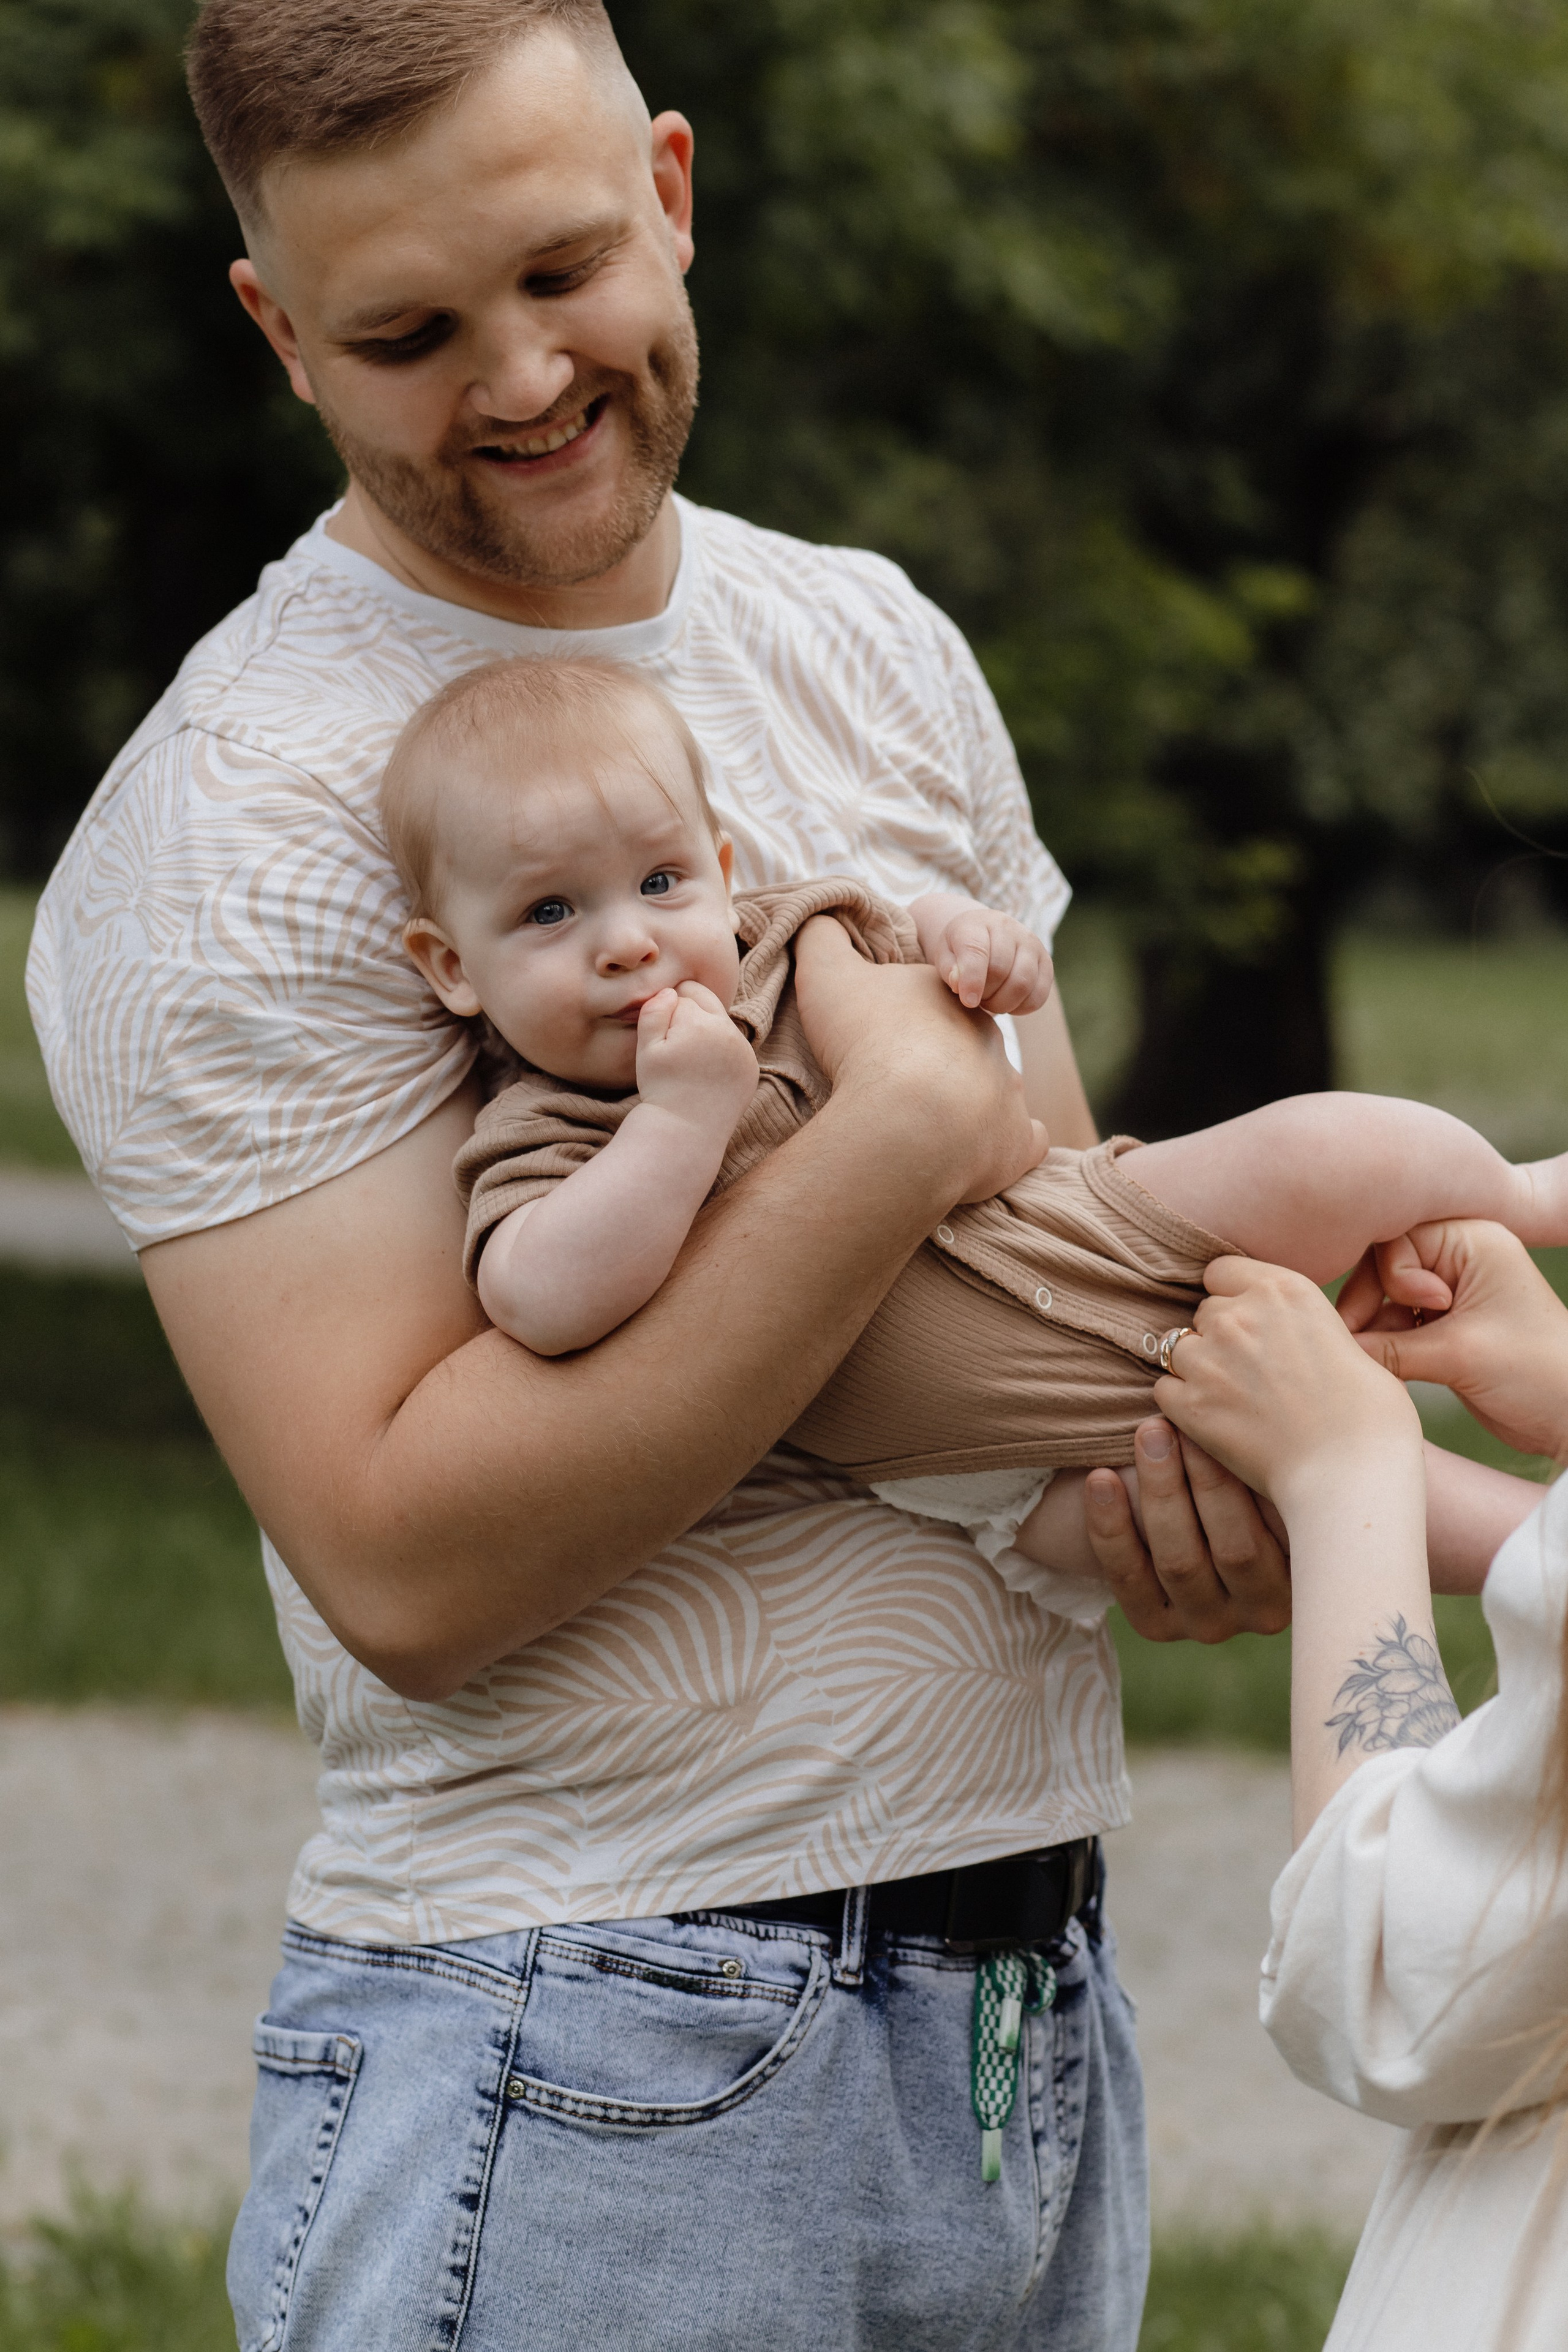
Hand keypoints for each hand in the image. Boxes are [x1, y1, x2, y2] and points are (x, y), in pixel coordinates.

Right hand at [635, 983, 757, 1133]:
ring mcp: (744, 1049)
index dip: (665, 1015)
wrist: (685, 1131)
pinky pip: (734, 1044)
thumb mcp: (646, 1050)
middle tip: (675, 1042)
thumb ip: (653, 1012)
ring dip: (706, 1030)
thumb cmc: (660, 1089)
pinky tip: (706, 1071)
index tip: (661, 1040)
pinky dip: (721, 1050)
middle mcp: (728, 1031)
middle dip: (689, 1012)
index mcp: (699, 1022)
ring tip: (690, 1059)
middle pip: (706, 1000)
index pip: (681, 996)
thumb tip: (670, 991)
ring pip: (720, 1021)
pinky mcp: (752, 1066)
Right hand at [793, 914, 1046, 1201]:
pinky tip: (977, 1154)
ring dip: (968, 1105)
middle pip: (964, 1046)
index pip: (933, 1001)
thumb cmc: (866, 1041)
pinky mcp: (1015, 1142)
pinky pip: (1023, 1141)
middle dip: (938, 1063)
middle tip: (897, 1087)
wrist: (906, 1117)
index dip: (904, 1019)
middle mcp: (988, 1039)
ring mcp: (1007, 1090)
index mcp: (949, 999)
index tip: (878, 1040)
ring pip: (995, 1090)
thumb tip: (820, 916)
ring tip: (926, 1128)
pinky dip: (1004, 1147)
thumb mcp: (826, 974)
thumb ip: (822, 938)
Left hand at [910, 892, 1054, 1014]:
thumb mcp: (945, 957)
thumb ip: (950, 971)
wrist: (983, 938)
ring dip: (1003, 1004)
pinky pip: (1038, 995)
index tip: (968, 1001)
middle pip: (1000, 971)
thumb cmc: (959, 952)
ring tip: (990, 1001)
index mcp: (977, 924)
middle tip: (976, 998)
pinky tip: (1007, 1003)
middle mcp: (1008, 928)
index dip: (972, 980)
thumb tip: (960, 984)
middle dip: (985, 994)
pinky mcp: (1046, 962)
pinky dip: (1021, 1008)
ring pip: (1023, 984)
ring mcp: (1031, 944)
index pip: (977, 952)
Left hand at [1084, 1418, 1292, 1642]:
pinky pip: (1129, 1578)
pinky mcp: (1157, 1626)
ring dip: (1161, 1492)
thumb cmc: (1240, 1478)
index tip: (1238, 1421)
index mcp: (1310, 1574)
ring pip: (1181, 1562)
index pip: (1291, 1532)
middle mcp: (1265, 1608)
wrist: (1181, 1510)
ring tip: (1148, 1434)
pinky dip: (1111, 1527)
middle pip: (1236, 1551)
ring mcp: (1210, 1623)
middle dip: (1206, 1479)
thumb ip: (1271, 1463)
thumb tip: (1275, 1422)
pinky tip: (1099, 1479)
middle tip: (1183, 1424)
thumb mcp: (1265, 1473)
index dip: (1260, 1476)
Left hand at [1153, 1258, 1421, 1513]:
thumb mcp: (1349, 1344)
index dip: (1233, 1297)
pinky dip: (1182, 1403)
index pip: (1222, 1271)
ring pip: (1178, 1348)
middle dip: (1221, 1336)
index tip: (1251, 1323)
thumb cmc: (1370, 1417)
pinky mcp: (1191, 1403)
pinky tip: (1214, 1421)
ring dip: (1198, 1368)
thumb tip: (1293, 1335)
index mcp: (1284, 1289)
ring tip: (1232, 1399)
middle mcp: (1240, 1315)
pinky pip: (1164, 1389)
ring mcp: (1210, 1359)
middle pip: (1205, 1311)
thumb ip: (1305, 1326)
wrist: (1353, 1472)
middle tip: (1250, 1372)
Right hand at [1339, 1219, 1567, 1461]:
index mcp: (1474, 1241)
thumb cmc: (1534, 1373)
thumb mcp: (1456, 1354)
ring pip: (1385, 1298)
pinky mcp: (1445, 1327)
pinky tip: (1379, 1367)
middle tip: (1354, 1341)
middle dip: (1368, 1303)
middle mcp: (1460, 1259)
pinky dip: (1385, 1345)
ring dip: (1375, 1329)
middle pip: (1384, 1266)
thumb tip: (1329, 1347)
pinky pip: (1396, 1324)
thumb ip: (1386, 1347)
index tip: (1407, 1312)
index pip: (1397, 1238)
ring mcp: (1452, 1294)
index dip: (1386, 1276)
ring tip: (1368, 1359)